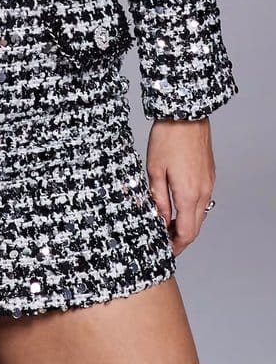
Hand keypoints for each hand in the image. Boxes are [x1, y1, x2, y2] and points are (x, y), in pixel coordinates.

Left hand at [146, 117, 216, 256]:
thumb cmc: (167, 137)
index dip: (177, 245)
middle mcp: (203, 192)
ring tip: (168, 222)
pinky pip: (202, 199)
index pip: (187, 232)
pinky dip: (191, 208)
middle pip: (196, 226)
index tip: (166, 249)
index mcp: (188, 194)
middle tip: (165, 239)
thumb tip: (161, 219)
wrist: (186, 114)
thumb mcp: (154, 169)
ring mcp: (208, 183)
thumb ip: (158, 198)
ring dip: (187, 222)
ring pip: (200, 213)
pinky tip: (178, 204)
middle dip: (181, 237)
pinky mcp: (209, 174)